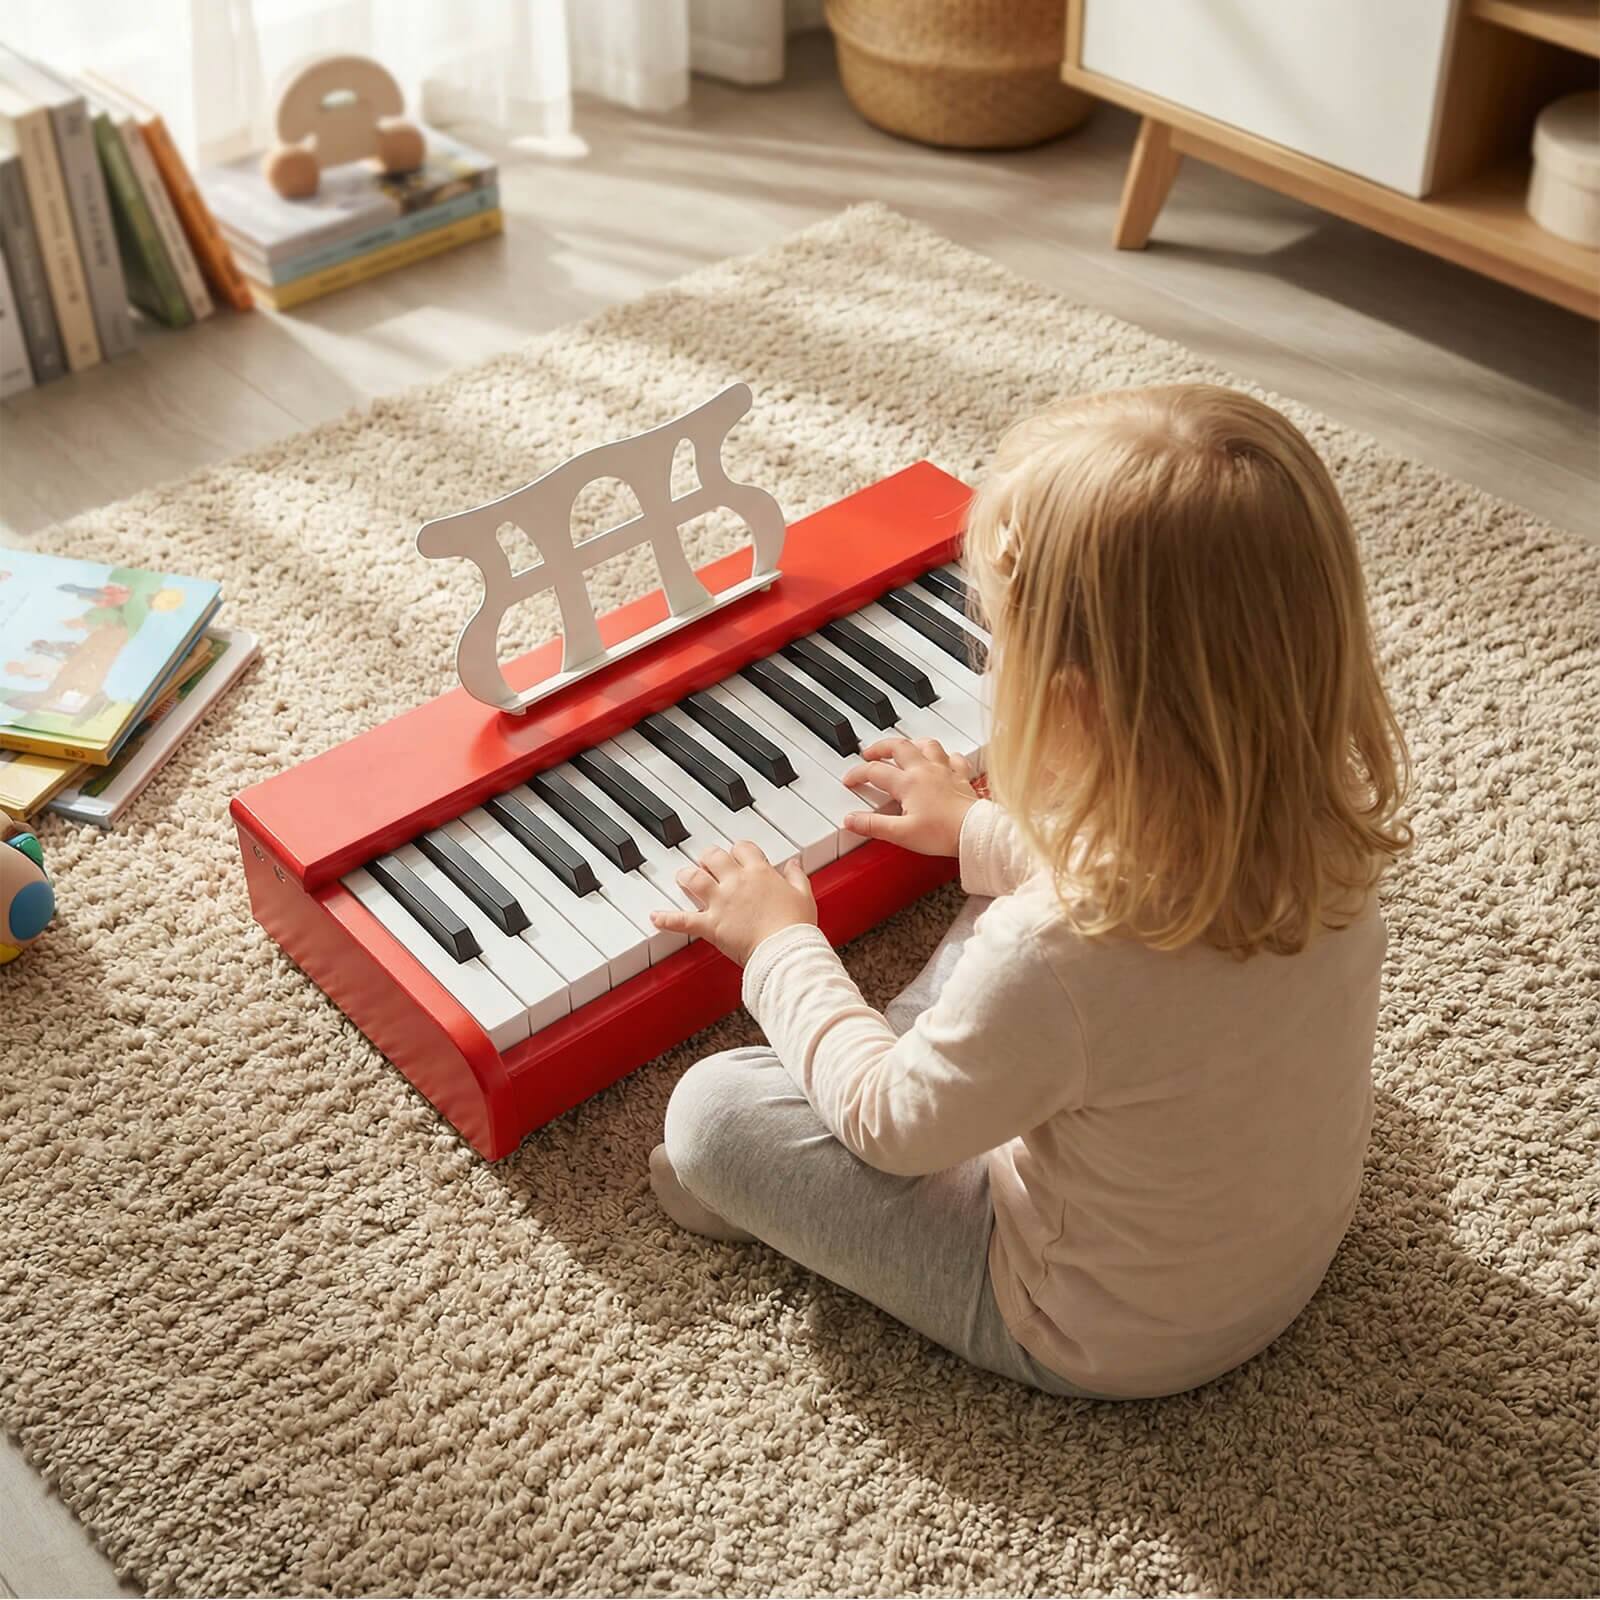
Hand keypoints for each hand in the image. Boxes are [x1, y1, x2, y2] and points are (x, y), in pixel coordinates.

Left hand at [651, 841, 817, 965]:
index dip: (738, 850)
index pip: (742, 848)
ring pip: (694, 878)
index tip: (739, 856)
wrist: (785, 951)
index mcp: (760, 873)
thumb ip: (797, 877)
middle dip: (709, 857)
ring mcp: (721, 903)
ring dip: (686, 876)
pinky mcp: (711, 925)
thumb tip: (794, 865)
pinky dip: (667, 919)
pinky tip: (655, 917)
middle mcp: (737, 882)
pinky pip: (683, 921)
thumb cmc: (796, 927)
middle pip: (714, 856)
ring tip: (682, 877)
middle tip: (708, 862)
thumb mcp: (804, 895)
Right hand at [841, 737, 977, 856]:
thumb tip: (851, 820)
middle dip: (880, 747)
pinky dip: (945, 756)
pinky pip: (954, 757)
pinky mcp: (961, 777)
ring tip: (904, 748)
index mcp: (907, 782)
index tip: (850, 779)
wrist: (975, 832)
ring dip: (912, 744)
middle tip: (870, 752)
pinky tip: (943, 760)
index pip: (875, 771)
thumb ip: (873, 825)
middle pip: (898, 746)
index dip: (858, 773)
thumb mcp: (901, 834)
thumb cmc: (943, 832)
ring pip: (927, 745)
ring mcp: (945, 771)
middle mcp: (925, 770)